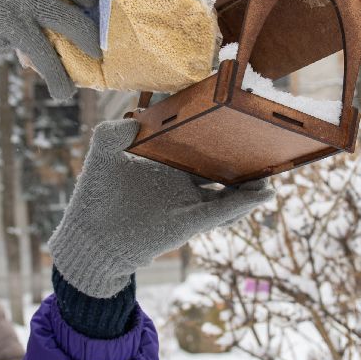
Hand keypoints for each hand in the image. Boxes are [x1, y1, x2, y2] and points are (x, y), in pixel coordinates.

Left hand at [49, 120, 275, 297]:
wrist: (88, 239)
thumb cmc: (94, 198)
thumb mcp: (101, 157)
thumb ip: (112, 133)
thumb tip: (133, 120)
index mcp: (168, 165)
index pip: (200, 148)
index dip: (219, 137)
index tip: (237, 122)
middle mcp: (182, 184)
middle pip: (221, 170)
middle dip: (244, 161)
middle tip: (266, 146)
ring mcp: (187, 203)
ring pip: (228, 193)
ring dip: (251, 185)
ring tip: (272, 173)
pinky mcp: (188, 222)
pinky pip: (219, 212)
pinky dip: (241, 205)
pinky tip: (261, 195)